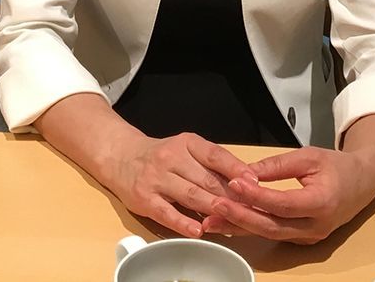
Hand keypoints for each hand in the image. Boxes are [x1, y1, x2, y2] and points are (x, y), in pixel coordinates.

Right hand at [108, 132, 256, 239]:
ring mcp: (157, 178)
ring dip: (212, 208)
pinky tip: (198, 230)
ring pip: (190, 195)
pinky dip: (183, 223)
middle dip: (230, 194)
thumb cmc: (161, 156)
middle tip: (250, 206)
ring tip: (231, 218)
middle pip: (206, 178)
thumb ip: (211, 163)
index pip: (215, 155)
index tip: (254, 181)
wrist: (121, 157)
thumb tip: (246, 179)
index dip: (236, 169)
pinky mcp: (144, 198)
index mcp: (186, 143)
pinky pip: (166, 213)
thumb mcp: (186, 149)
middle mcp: (171, 158)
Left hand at [200, 146, 374, 244]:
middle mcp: (316, 226)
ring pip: (270, 234)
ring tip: (212, 219)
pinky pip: (274, 234)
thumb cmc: (337, 166)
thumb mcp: (309, 156)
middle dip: (241, 217)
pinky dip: (251, 228)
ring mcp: (309, 237)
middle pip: (272, 226)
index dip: (257, 195)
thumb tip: (247, 171)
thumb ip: (278, 164)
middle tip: (215, 207)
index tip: (234, 183)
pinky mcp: (302, 239)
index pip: (283, 203)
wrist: (362, 183)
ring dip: (240, 227)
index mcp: (322, 202)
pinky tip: (230, 222)